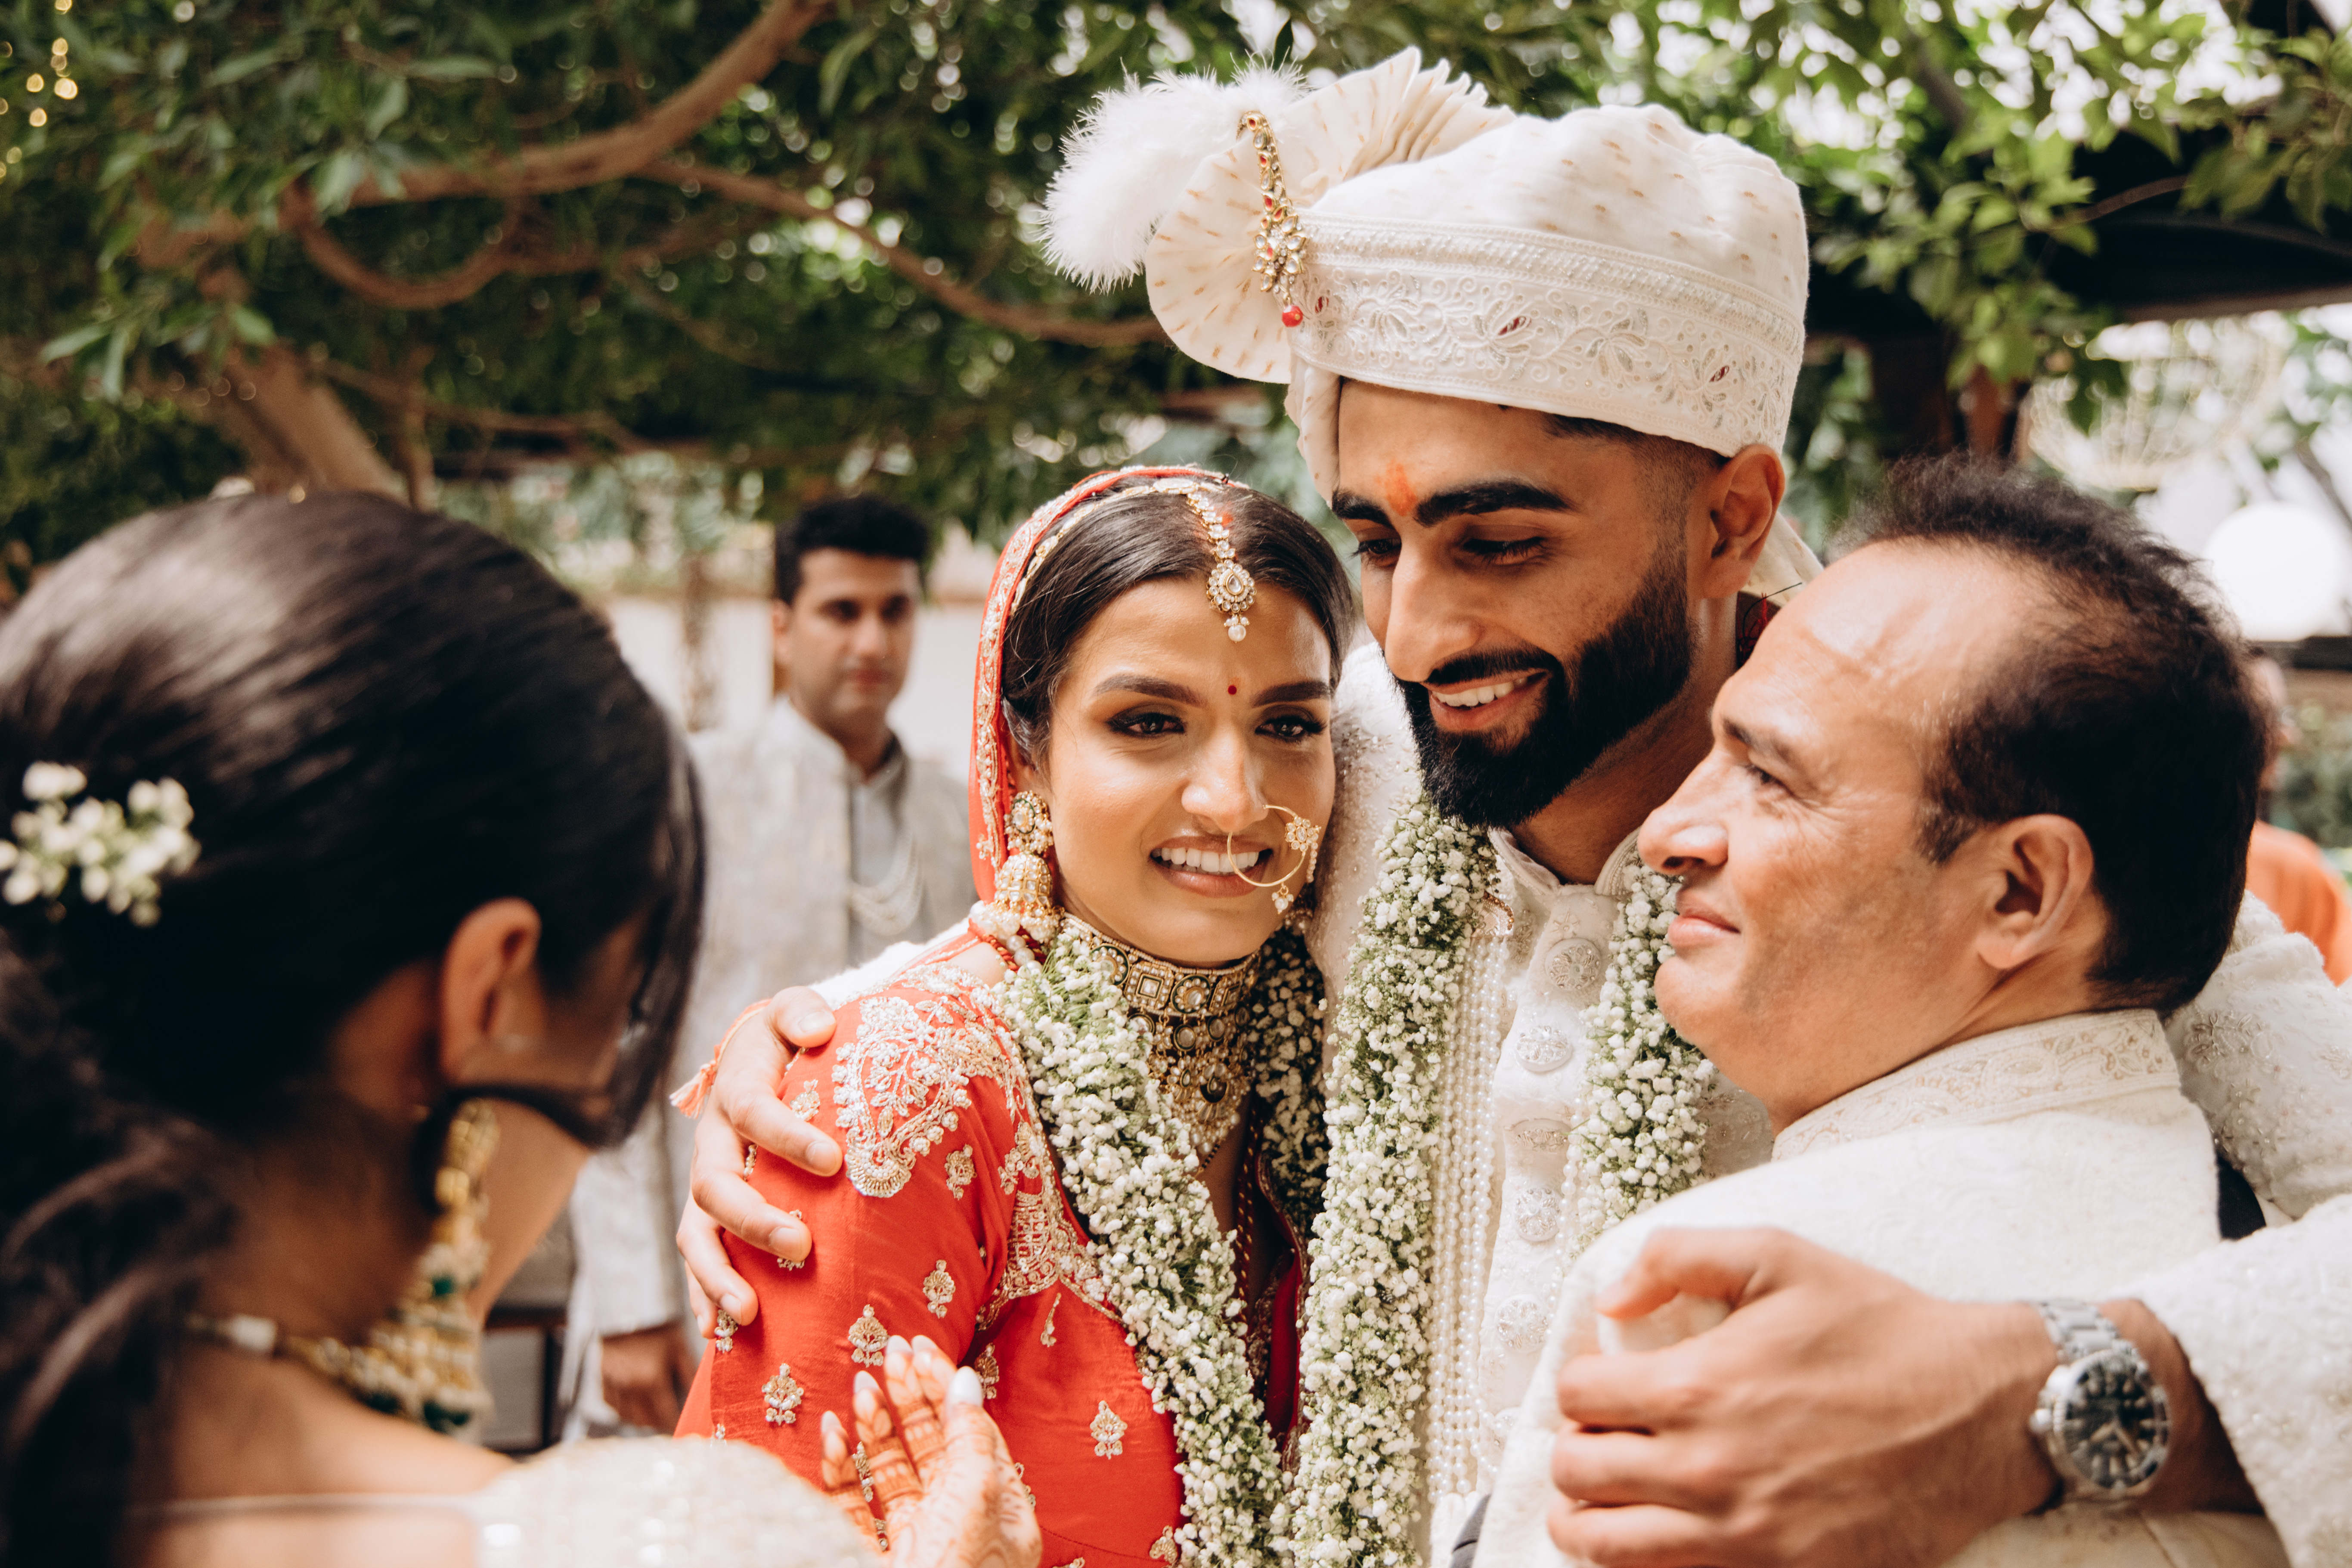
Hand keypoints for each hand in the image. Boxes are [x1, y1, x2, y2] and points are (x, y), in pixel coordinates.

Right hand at [598, 1321, 692, 1430]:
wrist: (628, 1305)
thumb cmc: (659, 1326)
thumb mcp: (679, 1348)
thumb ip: (689, 1374)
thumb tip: (700, 1396)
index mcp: (652, 1380)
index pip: (665, 1415)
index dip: (675, 1424)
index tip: (683, 1427)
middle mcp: (630, 1387)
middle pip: (645, 1420)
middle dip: (658, 1424)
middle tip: (669, 1422)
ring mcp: (613, 1383)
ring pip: (626, 1415)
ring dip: (640, 1419)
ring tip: (653, 1416)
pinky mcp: (602, 1377)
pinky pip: (611, 1403)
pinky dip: (623, 1408)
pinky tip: (633, 1405)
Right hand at [679, 985, 845, 1327]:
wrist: (762, 1060)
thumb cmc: (792, 1040)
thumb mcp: (794, 1014)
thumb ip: (802, 1012)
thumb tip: (818, 1027)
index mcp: (736, 1088)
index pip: (755, 1113)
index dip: (788, 1137)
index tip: (834, 1160)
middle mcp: (711, 1142)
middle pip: (714, 1186)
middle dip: (753, 1221)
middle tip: (801, 1247)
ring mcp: (706, 1184)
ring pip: (696, 1235)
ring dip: (719, 1276)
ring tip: (750, 1314)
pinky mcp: (709, 1218)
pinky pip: (698, 1261)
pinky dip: (704, 1297)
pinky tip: (718, 1335)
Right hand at [819, 1334, 1041, 1567]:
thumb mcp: (975, 1497)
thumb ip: (969, 1436)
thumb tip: (964, 1379)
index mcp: (999, 1515)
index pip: (972, 1434)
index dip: (945, 1388)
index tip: (920, 1347)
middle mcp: (957, 1526)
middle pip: (931, 1447)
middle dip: (909, 1398)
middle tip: (887, 1352)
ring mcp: (911, 1544)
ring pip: (890, 1472)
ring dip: (874, 1427)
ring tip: (861, 1386)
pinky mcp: (866, 1556)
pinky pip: (852, 1506)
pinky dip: (841, 1468)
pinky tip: (833, 1434)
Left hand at [1548, 1227, 2056, 1567]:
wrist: (1983, 1412)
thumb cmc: (1882, 1331)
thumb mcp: (1779, 1256)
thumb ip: (1677, 1257)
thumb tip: (1611, 1297)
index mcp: (1698, 1388)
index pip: (1575, 1397)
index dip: (1581, 1382)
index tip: (1606, 1380)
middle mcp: (1708, 1470)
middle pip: (1577, 1474)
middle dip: (1578, 1447)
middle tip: (1606, 1434)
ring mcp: (1742, 1536)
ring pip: (1605, 1546)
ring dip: (1590, 1516)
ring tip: (1608, 1494)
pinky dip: (1648, 1562)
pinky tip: (1662, 1533)